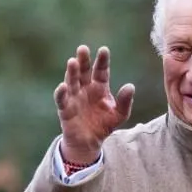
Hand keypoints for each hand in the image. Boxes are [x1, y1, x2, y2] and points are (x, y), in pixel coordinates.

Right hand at [54, 45, 135, 163]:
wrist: (89, 142)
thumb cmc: (104, 125)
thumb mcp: (119, 115)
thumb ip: (125, 102)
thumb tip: (130, 86)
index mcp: (99, 87)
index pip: (101, 70)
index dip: (102, 60)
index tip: (103, 50)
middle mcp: (85, 89)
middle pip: (83, 71)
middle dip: (83, 60)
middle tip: (83, 49)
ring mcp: (74, 98)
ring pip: (71, 82)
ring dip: (71, 72)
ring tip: (72, 62)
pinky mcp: (65, 110)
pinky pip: (62, 100)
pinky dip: (61, 93)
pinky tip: (63, 86)